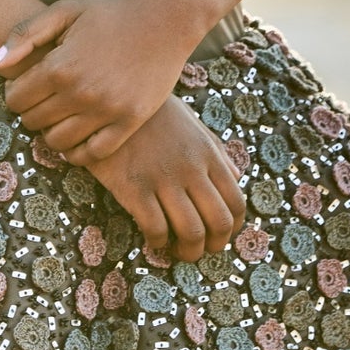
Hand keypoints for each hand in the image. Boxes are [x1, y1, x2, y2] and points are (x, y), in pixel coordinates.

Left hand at [0, 0, 194, 164]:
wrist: (166, 19)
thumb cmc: (112, 11)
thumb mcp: (65, 10)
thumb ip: (26, 34)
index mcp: (60, 66)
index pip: (16, 99)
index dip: (15, 93)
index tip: (25, 85)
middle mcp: (80, 93)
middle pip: (34, 122)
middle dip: (31, 112)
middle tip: (43, 100)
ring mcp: (106, 111)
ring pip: (58, 142)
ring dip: (51, 133)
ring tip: (59, 117)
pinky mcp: (129, 122)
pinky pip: (93, 154)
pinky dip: (78, 153)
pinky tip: (77, 139)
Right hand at [82, 96, 245, 262]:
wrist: (111, 98)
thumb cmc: (153, 113)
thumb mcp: (192, 124)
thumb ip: (216, 151)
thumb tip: (238, 177)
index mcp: (208, 154)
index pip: (236, 203)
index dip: (232, 229)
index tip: (218, 236)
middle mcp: (192, 168)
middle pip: (218, 222)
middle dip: (213, 246)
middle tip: (200, 250)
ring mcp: (163, 178)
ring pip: (191, 232)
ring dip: (188, 252)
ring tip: (177, 251)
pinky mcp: (134, 187)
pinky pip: (156, 228)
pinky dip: (158, 242)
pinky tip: (152, 238)